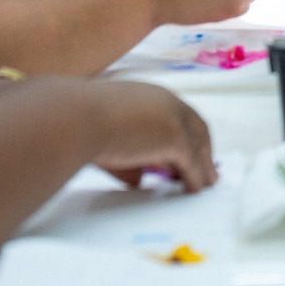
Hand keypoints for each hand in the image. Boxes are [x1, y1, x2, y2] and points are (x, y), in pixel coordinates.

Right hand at [88, 80, 216, 189]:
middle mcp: (167, 102)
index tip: (189, 150)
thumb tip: (139, 179)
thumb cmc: (81, 122)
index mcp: (150, 95)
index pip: (178, 114)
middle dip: (202, 149)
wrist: (77, 117)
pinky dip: (195, 179)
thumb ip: (128, 158)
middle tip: (206, 168)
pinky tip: (195, 190)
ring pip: (198, 147)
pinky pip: (191, 165)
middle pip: (196, 128)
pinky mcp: (176, 141)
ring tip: (206, 183)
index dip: (186, 133)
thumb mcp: (107, 136)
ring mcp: (174, 121)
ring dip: (204, 166)